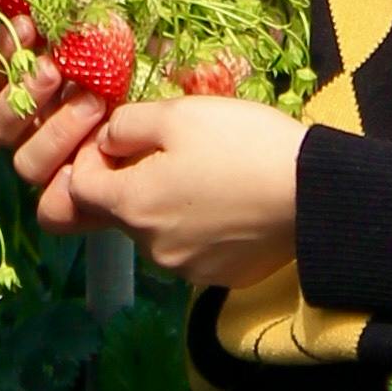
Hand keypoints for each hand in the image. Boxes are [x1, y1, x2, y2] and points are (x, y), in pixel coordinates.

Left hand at [32, 93, 303, 289]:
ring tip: (205, 172)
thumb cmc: (242, 144)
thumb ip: (126, 126)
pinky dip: (197, 226)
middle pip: (118, 211)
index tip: (123, 138)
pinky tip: (227, 200)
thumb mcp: (177, 114)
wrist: (313, 193)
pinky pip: (190, 247)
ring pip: (155, 230)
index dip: (91, 157)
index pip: (79, 188)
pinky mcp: (218, 276)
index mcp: (132, 206)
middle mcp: (150, 247)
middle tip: (171, 148)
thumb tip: (105, 141)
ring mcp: (184, 268)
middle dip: (131, 180)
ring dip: (165, 204)